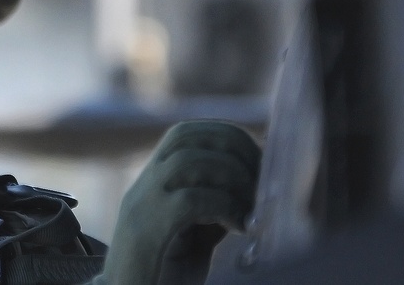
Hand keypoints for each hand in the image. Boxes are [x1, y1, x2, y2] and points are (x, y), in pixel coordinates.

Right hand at [94, 120, 260, 284]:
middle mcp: (143, 186)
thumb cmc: (161, 276)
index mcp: (152, 183)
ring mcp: (142, 205)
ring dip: (231, 176)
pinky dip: (223, 207)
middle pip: (186, 136)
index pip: (186, 133)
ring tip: (250, 206)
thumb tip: (255, 189)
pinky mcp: (146, 232)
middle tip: (261, 177)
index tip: (258, 162)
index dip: (227, 138)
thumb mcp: (194, 236)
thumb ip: (214, 208)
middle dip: (233, 147)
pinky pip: (190, 201)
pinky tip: (238, 227)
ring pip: (188, 160)